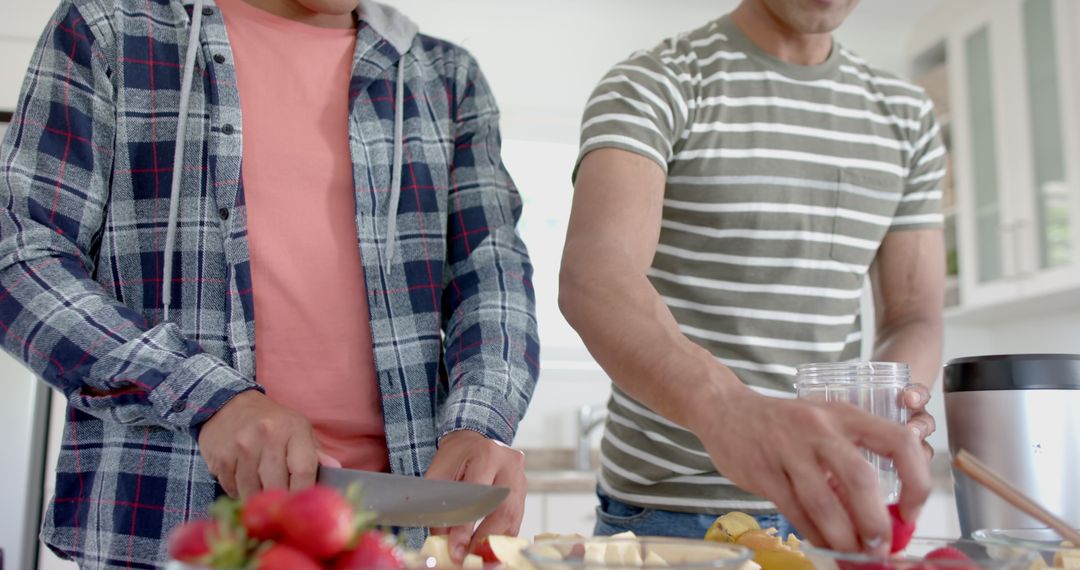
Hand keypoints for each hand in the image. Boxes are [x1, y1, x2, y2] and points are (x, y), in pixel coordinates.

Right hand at [198, 391, 320, 498]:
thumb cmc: (272, 423)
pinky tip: (243, 482)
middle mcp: (267, 435)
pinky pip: (232, 489)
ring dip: (258, 500)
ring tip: (262, 494)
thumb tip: (336, 471)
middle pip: (277, 485)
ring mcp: (242, 446)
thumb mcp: (299, 430)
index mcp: (293, 429)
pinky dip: (238, 492)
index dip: (304, 493)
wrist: (229, 405)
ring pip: (252, 491)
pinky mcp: (221, 457)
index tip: (303, 507)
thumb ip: (316, 453)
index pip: (304, 469)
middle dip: (280, 503)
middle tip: (281, 509)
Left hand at [425, 430, 526, 562]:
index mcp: (487, 454)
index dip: (467, 525)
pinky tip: (488, 546)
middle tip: (468, 556)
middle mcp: (510, 464)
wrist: (475, 441)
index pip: (479, 495)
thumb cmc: (456, 456)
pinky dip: (501, 536)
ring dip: (494, 541)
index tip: (456, 547)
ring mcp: (521, 477)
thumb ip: (440, 505)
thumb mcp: (439, 474)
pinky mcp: (524, 491)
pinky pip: (516, 519)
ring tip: (477, 556)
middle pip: (503, 509)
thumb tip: (443, 542)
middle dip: (484, 538)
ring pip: (513, 518)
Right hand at [691, 387, 930, 554]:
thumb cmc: (784, 423)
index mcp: (846, 415)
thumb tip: (884, 517)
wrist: (725, 409)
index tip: (911, 512)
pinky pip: (795, 511)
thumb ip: (852, 460)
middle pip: (860, 479)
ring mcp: (788, 449)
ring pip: (824, 502)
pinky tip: (824, 545)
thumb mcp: (824, 424)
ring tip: (854, 555)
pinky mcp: (763, 471)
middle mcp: (820, 428)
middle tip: (881, 547)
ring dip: (844, 537)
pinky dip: (814, 535)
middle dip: (876, 522)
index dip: (915, 482)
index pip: (898, 442)